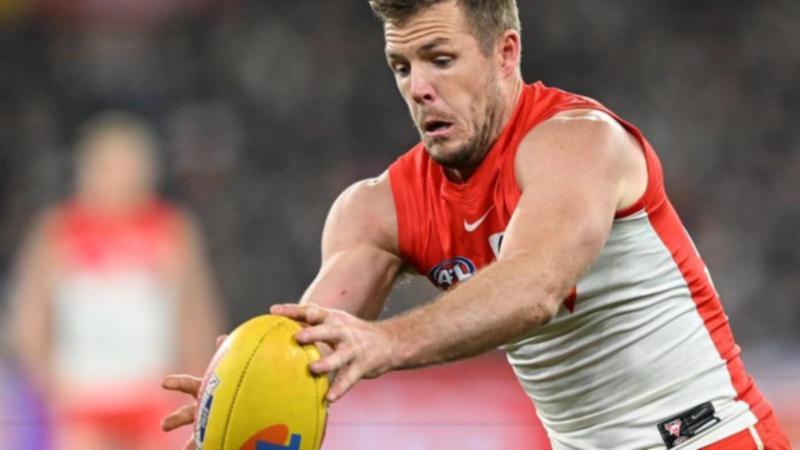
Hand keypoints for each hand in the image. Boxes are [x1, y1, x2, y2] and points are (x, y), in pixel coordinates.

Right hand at [160, 335, 226, 449]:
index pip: (188, 385)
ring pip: (195, 437)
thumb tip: (222, 338)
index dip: (176, 383)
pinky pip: (209, 444)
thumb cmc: (235, 382)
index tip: (164, 383)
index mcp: (204, 390)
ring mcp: (207, 425)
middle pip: (186, 415)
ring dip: (190, 444)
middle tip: (164, 425)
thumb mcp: (229, 369)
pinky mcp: (216, 436)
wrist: (248, 405)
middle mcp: (202, 409)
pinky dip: (207, 447)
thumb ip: (225, 355)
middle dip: (175, 420)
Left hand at [270, 303, 398, 402]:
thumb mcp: (335, 322)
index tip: (274, 311)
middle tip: (296, 337)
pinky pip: (349, 378)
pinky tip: (328, 399)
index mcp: (334, 318)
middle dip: (313, 333)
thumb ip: (312, 324)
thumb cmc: (353, 333)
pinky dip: (339, 389)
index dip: (293, 310)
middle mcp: (344, 331)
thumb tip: (279, 325)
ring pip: (340, 356)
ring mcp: (354, 349)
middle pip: (328, 330)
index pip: (312, 311)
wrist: (390, 342)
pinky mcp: (362, 365)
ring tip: (313, 369)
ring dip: (327, 363)